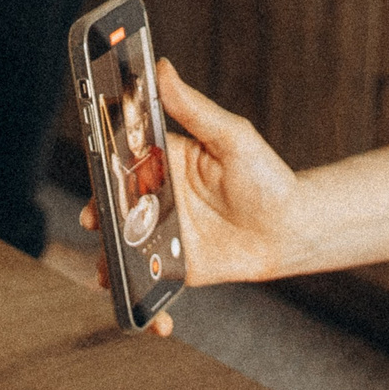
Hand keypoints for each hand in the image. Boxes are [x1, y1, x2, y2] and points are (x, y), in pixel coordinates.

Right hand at [77, 56, 302, 337]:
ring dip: (110, 263)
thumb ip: (193, 108)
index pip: (120, 159)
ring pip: (121, 248)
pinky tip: (157, 322)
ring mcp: (162, 234)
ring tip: (112, 274)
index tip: (94, 175)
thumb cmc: (265, 176)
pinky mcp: (177, 268)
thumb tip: (162, 67)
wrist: (294, 227)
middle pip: (112, 206)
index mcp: (161, 160)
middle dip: (97, 217)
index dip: (99, 167)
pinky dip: (148, 308)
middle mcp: (155, 197)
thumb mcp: (231, 136)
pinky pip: (151, 287)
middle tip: (97, 221)